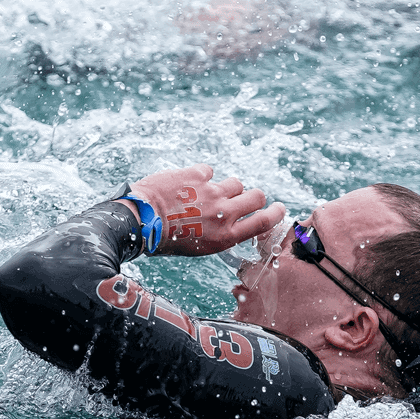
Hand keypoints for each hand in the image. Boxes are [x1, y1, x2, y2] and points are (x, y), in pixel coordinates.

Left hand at [122, 164, 285, 255]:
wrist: (139, 221)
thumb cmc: (166, 240)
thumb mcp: (199, 248)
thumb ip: (220, 233)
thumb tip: (231, 222)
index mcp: (225, 236)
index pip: (264, 222)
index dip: (275, 213)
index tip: (279, 208)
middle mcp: (223, 213)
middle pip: (256, 196)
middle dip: (254, 196)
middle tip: (244, 198)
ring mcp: (211, 192)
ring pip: (235, 182)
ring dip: (227, 186)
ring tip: (208, 193)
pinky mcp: (196, 175)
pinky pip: (209, 170)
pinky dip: (202, 176)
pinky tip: (188, 184)